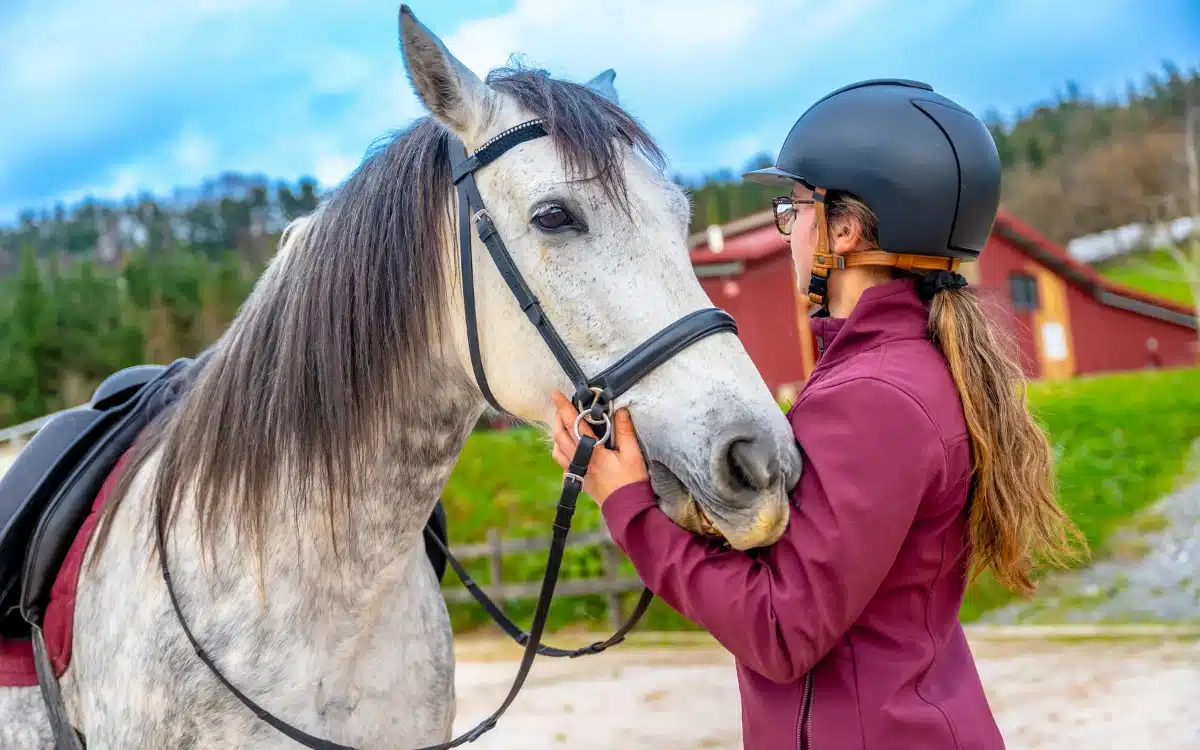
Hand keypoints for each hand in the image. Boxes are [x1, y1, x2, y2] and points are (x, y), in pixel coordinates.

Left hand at [549, 390, 649, 505]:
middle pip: (560, 435)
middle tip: (560, 405)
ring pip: (557, 449)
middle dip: (558, 417)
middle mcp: (580, 460)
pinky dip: (561, 451)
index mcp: (592, 451)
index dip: (563, 407)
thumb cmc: (631, 482)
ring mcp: (577, 471)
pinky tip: (568, 447)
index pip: (574, 424)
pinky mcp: (579, 480)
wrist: (627, 508)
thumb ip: (625, 431)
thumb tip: (621, 411)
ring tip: (563, 424)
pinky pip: (563, 463)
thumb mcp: (632, 454)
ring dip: (557, 434)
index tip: (554, 394)